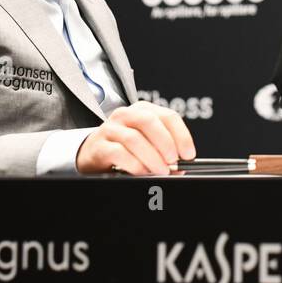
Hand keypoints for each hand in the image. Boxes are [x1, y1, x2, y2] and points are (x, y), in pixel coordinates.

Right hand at [76, 101, 196, 174]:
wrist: (92, 153)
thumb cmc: (124, 146)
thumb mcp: (146, 142)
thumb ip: (163, 149)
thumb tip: (181, 166)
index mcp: (142, 110)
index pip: (168, 116)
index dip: (182, 135)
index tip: (189, 154)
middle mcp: (125, 115)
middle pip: (149, 122)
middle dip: (166, 143)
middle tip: (174, 161)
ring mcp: (110, 129)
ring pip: (134, 139)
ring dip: (152, 157)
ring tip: (161, 171)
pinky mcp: (99, 146)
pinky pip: (119, 153)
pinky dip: (135, 165)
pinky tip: (143, 172)